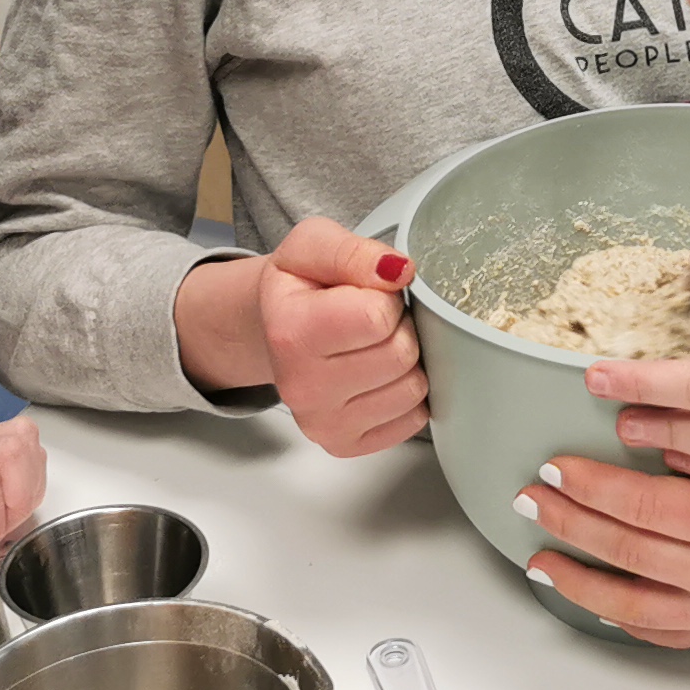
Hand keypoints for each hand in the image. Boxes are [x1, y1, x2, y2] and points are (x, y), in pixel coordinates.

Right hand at [194, 218, 427, 458]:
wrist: (277, 326)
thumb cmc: (299, 286)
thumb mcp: (313, 245)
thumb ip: (354, 252)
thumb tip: (400, 271)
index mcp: (290, 333)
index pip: (378, 317)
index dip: (385, 298)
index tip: (366, 295)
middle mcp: (302, 388)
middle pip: (400, 355)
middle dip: (399, 329)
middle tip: (372, 321)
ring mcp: (322, 424)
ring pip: (413, 390)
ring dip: (405, 362)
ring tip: (373, 346)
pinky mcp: (344, 444)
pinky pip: (412, 421)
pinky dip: (405, 395)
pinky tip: (378, 376)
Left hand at [516, 453, 689, 645]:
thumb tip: (685, 380)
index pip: (643, 498)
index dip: (591, 481)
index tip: (557, 462)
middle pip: (627, 545)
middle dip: (570, 520)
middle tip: (531, 495)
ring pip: (632, 600)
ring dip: (579, 575)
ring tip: (540, 555)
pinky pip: (668, 633)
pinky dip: (625, 618)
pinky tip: (597, 600)